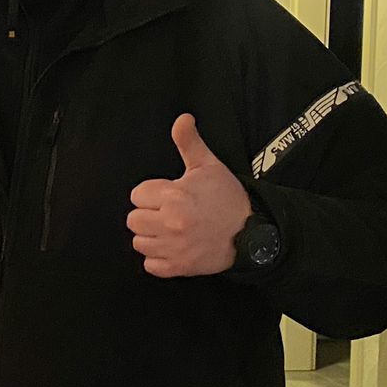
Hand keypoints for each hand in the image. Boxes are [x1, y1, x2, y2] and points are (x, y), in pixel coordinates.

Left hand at [127, 114, 252, 277]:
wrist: (252, 233)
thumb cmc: (228, 199)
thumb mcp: (209, 166)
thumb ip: (189, 142)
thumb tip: (182, 119)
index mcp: (175, 196)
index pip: (137, 195)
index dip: (151, 194)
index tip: (167, 196)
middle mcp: (171, 222)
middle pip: (133, 220)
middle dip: (148, 214)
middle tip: (167, 213)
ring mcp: (174, 248)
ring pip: (139, 242)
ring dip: (151, 237)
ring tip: (170, 230)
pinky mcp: (179, 267)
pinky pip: (150, 265)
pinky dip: (158, 259)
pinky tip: (173, 247)